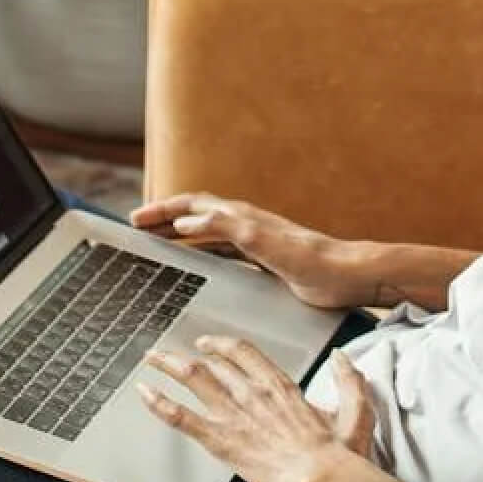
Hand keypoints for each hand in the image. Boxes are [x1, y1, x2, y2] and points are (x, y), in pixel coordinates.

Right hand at [130, 193, 358, 308]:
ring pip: (206, 232)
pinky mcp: (262, 259)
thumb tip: (187, 222)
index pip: (193, 205)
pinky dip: (200, 251)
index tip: (136, 218)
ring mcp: (254, 241)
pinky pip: (221, 250)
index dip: (163, 210)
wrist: (346, 275)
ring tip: (156, 241)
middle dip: (165, 217)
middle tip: (137, 226)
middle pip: (196, 214)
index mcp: (242, 217)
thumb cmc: (311, 260)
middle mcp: (245, 224)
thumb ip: (226, 229)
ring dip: (180, 232)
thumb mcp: (264, 243)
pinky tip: (195, 263)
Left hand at [138, 338, 376, 481]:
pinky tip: (144, 394)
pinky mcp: (221, 440)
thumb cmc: (337, 455)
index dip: (221, 345)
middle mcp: (253, 392)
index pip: (243, 352)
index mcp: (281, 385)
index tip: (209, 344)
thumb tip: (343, 360)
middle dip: (186, 354)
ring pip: (194, 379)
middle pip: (213, 362)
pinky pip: (182, 417)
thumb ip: (350, 382)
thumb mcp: (355, 413)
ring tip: (151, 360)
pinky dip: (159, 403)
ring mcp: (235, 414)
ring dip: (168, 366)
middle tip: (169, 352)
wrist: (319, 480)